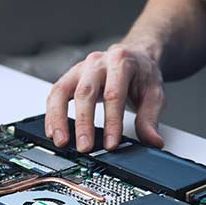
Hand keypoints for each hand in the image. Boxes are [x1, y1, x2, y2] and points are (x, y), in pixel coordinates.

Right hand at [45, 42, 164, 151]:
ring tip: (61, 141)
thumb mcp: (154, 94)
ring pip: (62, 91)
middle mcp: (97, 62)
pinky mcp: (69, 77)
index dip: (112, 121)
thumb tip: (153, 141)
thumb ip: (150, 118)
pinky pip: (55, 94)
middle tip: (85, 147)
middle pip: (85, 92)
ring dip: (58, 118)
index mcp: (121, 62)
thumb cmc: (141, 74)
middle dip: (83, 123)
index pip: (114, 94)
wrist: (134, 56)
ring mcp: (80, 68)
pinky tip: (52, 131)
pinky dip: (51, 114)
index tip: (111, 144)